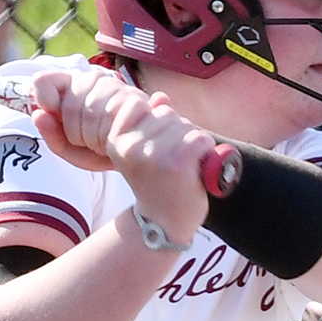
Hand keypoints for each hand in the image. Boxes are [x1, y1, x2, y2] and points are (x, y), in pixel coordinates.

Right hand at [31, 68, 211, 241]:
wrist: (163, 224)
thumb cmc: (156, 185)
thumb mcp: (142, 152)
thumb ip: (149, 122)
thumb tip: (161, 97)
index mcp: (116, 142)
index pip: (136, 103)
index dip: (152, 119)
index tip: (153, 144)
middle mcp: (131, 147)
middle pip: (166, 112)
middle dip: (175, 131)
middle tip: (170, 161)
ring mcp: (154, 154)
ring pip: (185, 125)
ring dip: (191, 142)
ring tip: (181, 167)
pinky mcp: (178, 162)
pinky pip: (201, 138)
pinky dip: (206, 151)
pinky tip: (195, 168)